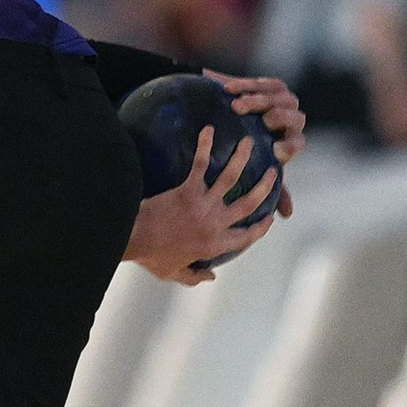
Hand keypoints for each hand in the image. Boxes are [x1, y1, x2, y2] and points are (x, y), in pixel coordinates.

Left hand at [125, 126, 279, 284]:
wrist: (133, 238)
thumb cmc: (151, 256)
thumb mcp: (174, 273)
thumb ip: (194, 277)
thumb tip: (211, 277)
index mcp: (215, 244)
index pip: (246, 237)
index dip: (260, 228)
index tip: (269, 217)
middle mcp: (215, 223)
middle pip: (249, 203)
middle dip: (265, 186)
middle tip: (272, 172)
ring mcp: (203, 205)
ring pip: (230, 178)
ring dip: (242, 158)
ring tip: (249, 143)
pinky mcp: (188, 190)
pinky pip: (200, 164)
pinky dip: (204, 145)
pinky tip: (208, 130)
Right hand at [204, 69, 304, 217]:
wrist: (227, 119)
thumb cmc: (240, 151)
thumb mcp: (255, 169)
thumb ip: (270, 188)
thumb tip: (287, 216)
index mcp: (289, 143)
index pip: (296, 144)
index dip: (288, 146)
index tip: (273, 151)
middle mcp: (291, 121)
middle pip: (294, 118)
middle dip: (278, 119)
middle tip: (261, 123)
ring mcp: (284, 101)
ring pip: (279, 98)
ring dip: (258, 101)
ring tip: (236, 106)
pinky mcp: (273, 85)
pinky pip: (263, 84)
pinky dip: (245, 86)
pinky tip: (226, 89)